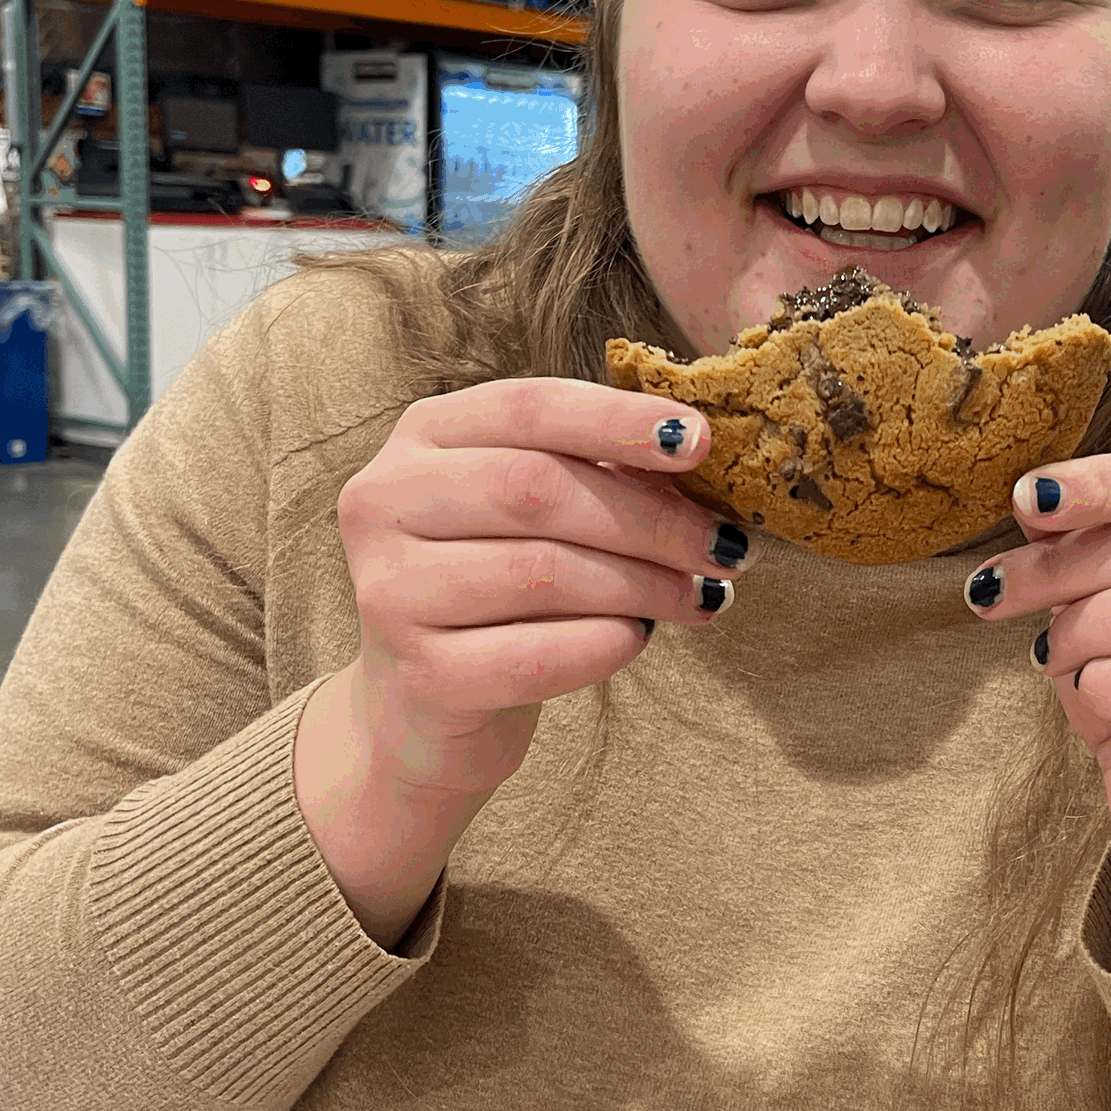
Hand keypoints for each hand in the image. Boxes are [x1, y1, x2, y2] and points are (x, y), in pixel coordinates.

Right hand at [302, 381, 749, 947]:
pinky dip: (607, 643)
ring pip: (544, 572)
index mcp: (424, 436)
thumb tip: (695, 452)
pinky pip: (537, 654)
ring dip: (644, 585)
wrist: (426, 705)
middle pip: (537, 488)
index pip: (527, 406)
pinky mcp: (420, 675)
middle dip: (651, 518)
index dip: (618, 418)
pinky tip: (640, 638)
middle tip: (725, 548)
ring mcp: (390, 590)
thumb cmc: (499, 582)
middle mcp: (385, 501)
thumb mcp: (533, 508)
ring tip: (699, 596)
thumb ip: (597, 468)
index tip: (699, 441)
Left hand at [963, 449, 1110, 968]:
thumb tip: (1036, 501)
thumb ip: (1084, 540)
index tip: (1026, 496)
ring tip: (1051, 651)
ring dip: (1083, 628)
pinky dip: (1105, 684)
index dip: (1103, 480)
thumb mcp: (1109, 596)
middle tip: (999, 589)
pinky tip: (1089, 690)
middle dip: (1067, 563)